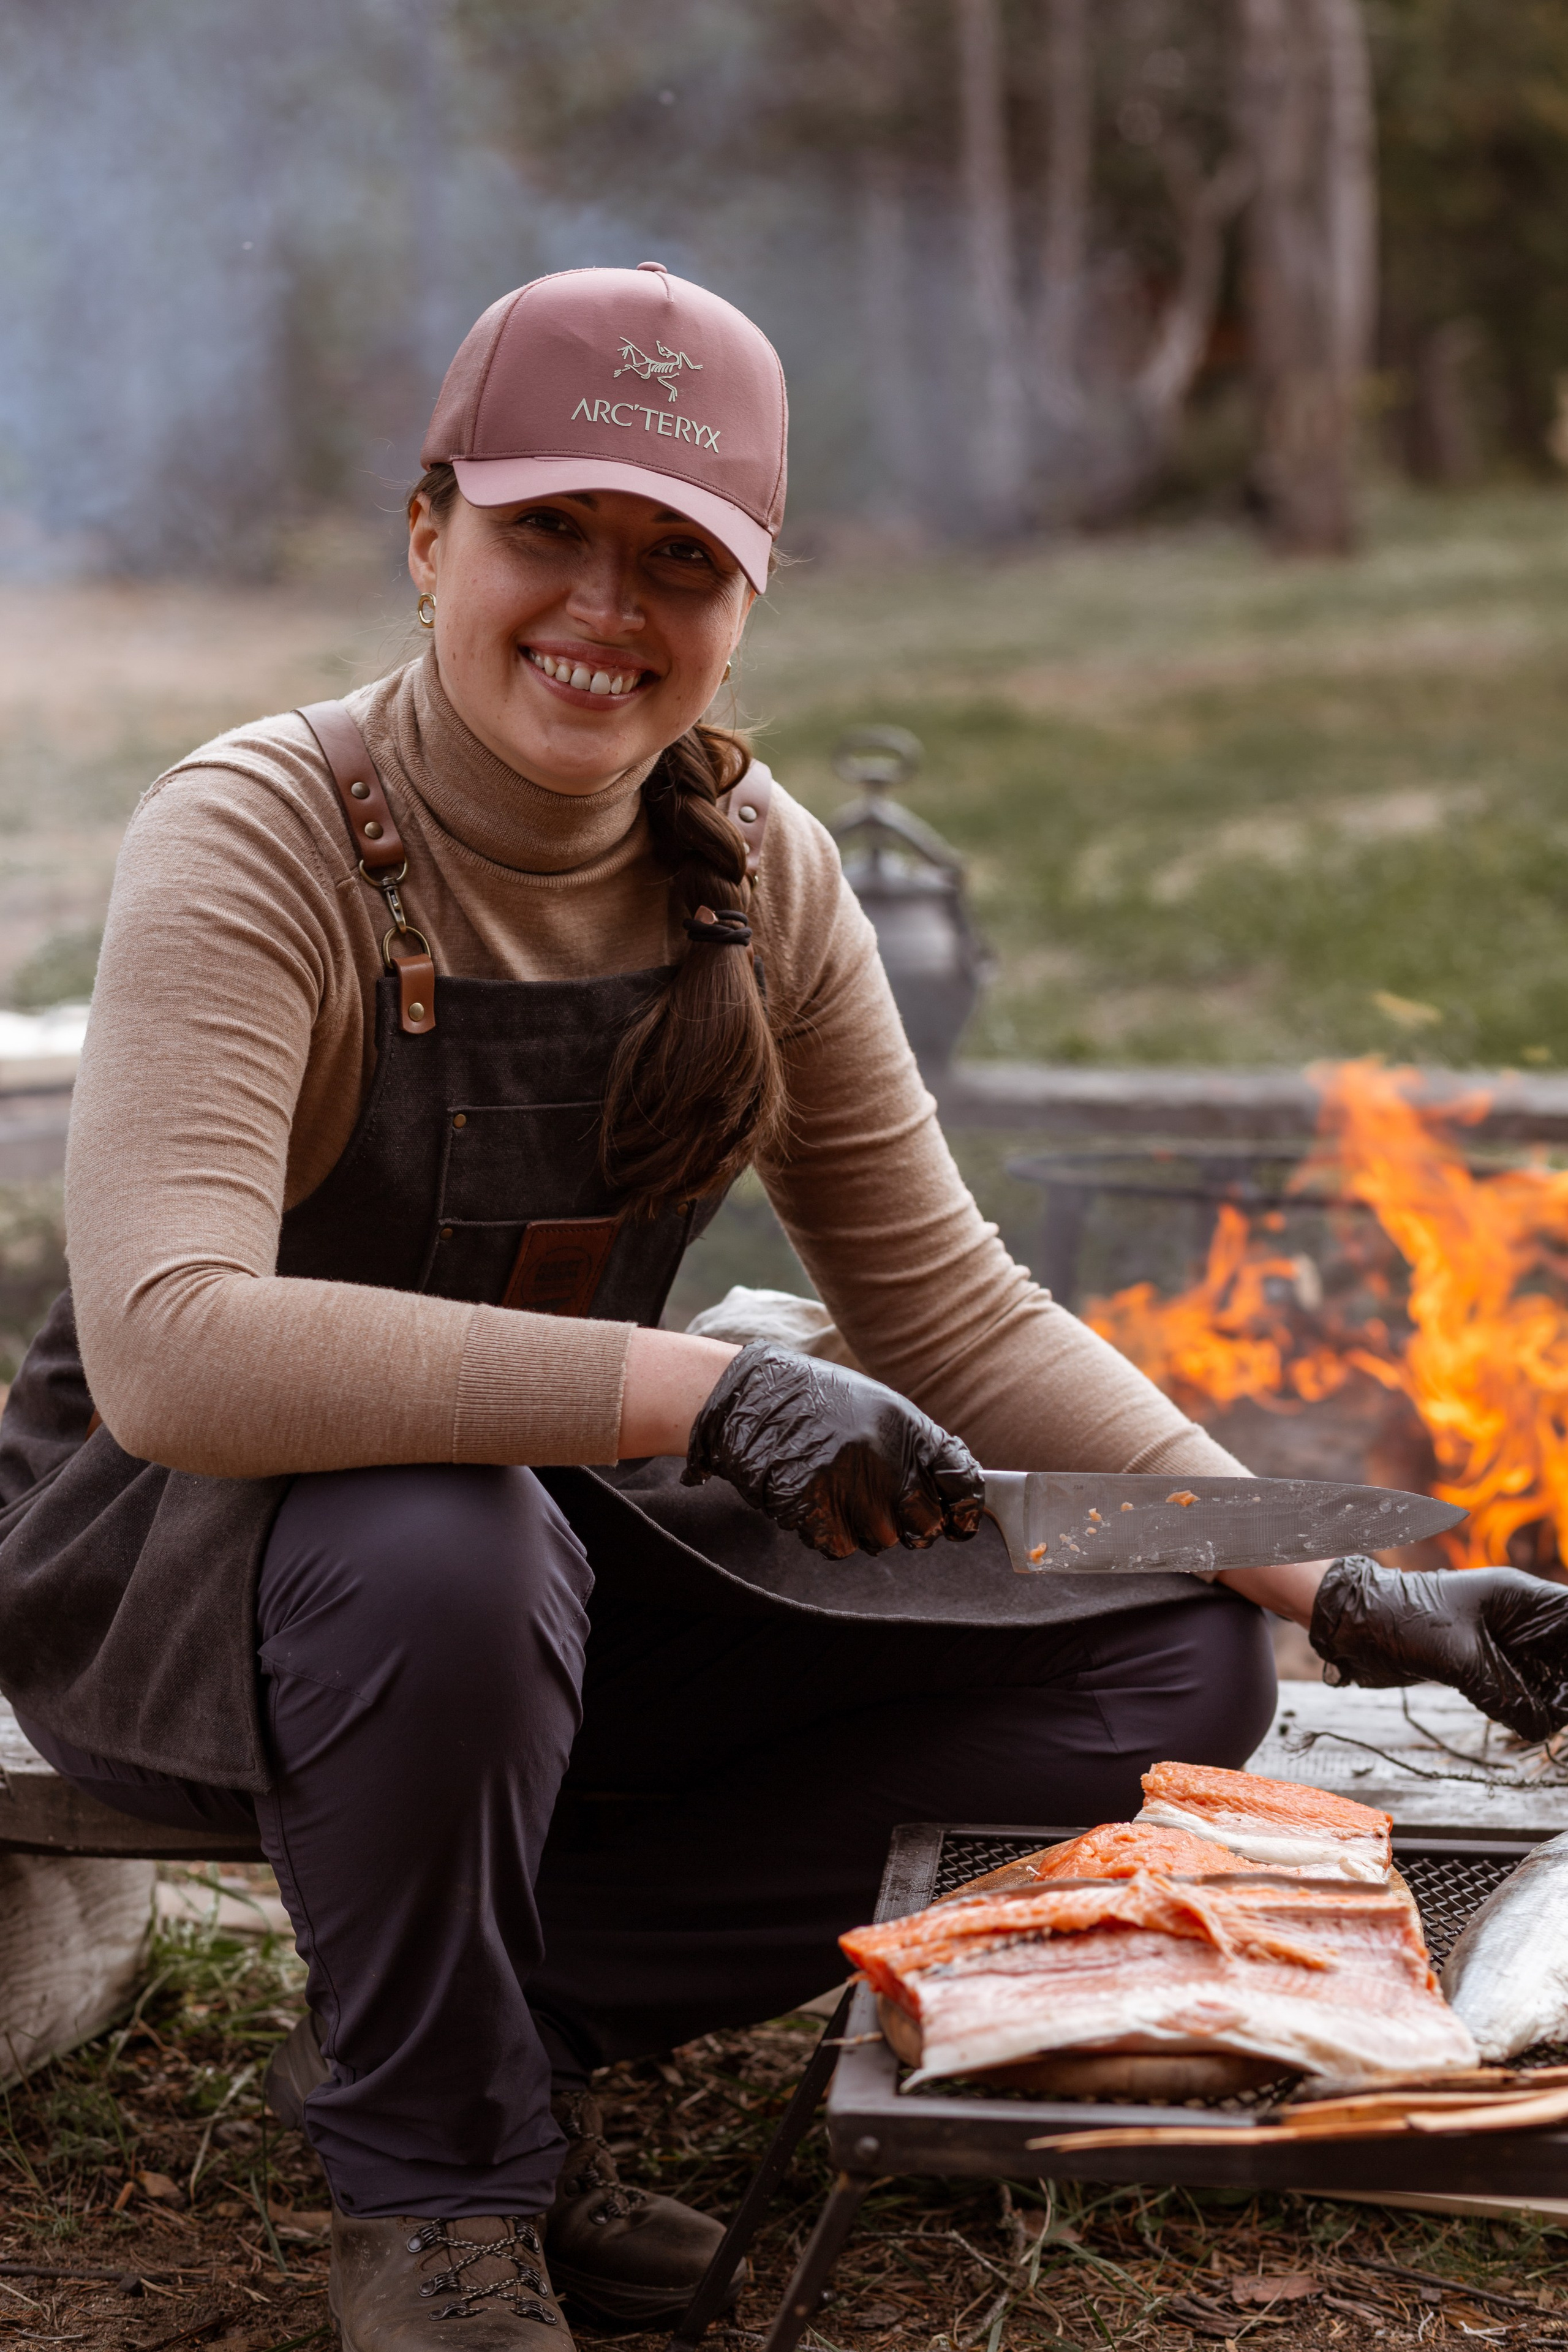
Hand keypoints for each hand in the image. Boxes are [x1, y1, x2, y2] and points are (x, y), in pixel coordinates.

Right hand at [682, 1341, 983, 1560]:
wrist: (751, 1398)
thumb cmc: (817, 1401)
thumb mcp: (880, 1408)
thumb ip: (918, 1449)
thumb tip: (951, 1498)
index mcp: (911, 1430)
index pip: (964, 1484)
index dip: (967, 1511)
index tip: (960, 1523)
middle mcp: (890, 1463)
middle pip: (926, 1527)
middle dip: (911, 1525)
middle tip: (878, 1500)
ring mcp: (854, 1494)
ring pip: (882, 1541)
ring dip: (864, 1526)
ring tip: (835, 1485)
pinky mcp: (819, 1517)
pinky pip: (842, 1549)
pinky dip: (829, 1532)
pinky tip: (812, 1496)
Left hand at [1310, 1554, 1567, 1741]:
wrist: (1352, 1625)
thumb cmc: (1399, 1621)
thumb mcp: (1458, 1660)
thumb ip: (1504, 1694)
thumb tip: (1544, 1727)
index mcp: (1515, 1595)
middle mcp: (1514, 1615)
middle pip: (1562, 1646)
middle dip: (1565, 1677)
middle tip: (1565, 1709)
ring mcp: (1499, 1639)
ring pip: (1545, 1669)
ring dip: (1552, 1694)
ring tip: (1554, 1716)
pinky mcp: (1482, 1661)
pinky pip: (1520, 1683)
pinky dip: (1530, 1702)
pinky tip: (1536, 1721)